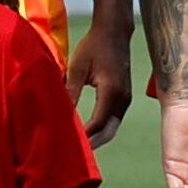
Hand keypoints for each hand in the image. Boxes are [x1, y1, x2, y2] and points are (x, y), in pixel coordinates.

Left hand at [70, 23, 134, 148]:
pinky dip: (102, 129)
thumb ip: (70, 91)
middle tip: (71, 154)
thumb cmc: (93, 46)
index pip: (97, 123)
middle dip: (91, 144)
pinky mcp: (124, 97)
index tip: (66, 143)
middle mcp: (123, 98)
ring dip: (96, 138)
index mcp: (111, 91)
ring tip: (77, 146)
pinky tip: (87, 131)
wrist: (114, 32)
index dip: (82, 136)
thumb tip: (60, 113)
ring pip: (112, 128)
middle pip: (108, 131)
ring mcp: (126, 99)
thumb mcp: (77, 68)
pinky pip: (114, 120)